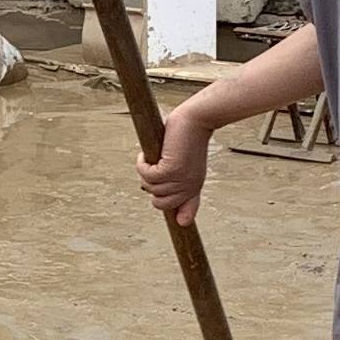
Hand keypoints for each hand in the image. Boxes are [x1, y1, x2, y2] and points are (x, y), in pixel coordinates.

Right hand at [137, 108, 212, 222]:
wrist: (197, 118)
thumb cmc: (190, 137)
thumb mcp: (187, 164)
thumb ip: (181, 181)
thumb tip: (174, 205)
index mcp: (194, 187)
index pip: (188, 213)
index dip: (181, 215)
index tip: (181, 221)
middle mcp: (188, 187)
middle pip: (159, 204)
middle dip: (151, 187)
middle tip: (152, 168)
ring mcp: (180, 180)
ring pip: (150, 188)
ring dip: (144, 171)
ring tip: (149, 156)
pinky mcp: (170, 169)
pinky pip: (146, 175)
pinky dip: (141, 164)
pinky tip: (145, 153)